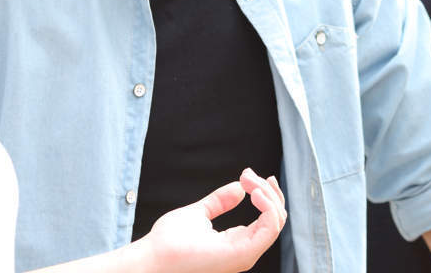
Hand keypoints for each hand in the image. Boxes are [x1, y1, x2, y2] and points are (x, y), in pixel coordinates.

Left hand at [136, 168, 286, 272]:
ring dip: (269, 195)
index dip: (265, 194)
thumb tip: (239, 188)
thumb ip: (219, 202)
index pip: (267, 220)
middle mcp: (245, 251)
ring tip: (251, 181)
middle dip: (268, 191)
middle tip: (248, 174)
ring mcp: (245, 254)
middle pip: (276, 219)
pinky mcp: (242, 254)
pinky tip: (255, 193)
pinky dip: (269, 206)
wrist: (154, 256)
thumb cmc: (168, 241)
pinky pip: (270, 228)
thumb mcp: (198, 213)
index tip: (248, 174)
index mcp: (236, 243)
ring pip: (276, 221)